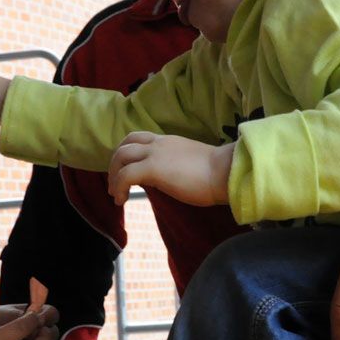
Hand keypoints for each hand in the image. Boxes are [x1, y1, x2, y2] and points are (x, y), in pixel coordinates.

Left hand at [107, 132, 232, 206]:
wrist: (226, 172)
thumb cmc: (217, 173)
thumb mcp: (190, 164)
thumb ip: (176, 166)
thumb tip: (170, 179)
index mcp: (168, 142)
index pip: (139, 139)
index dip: (128, 153)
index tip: (126, 170)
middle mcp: (159, 143)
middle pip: (125, 145)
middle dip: (115, 164)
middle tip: (114, 183)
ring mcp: (155, 154)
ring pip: (121, 156)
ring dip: (113, 175)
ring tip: (115, 194)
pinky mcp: (152, 168)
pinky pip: (125, 175)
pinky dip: (118, 187)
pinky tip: (121, 200)